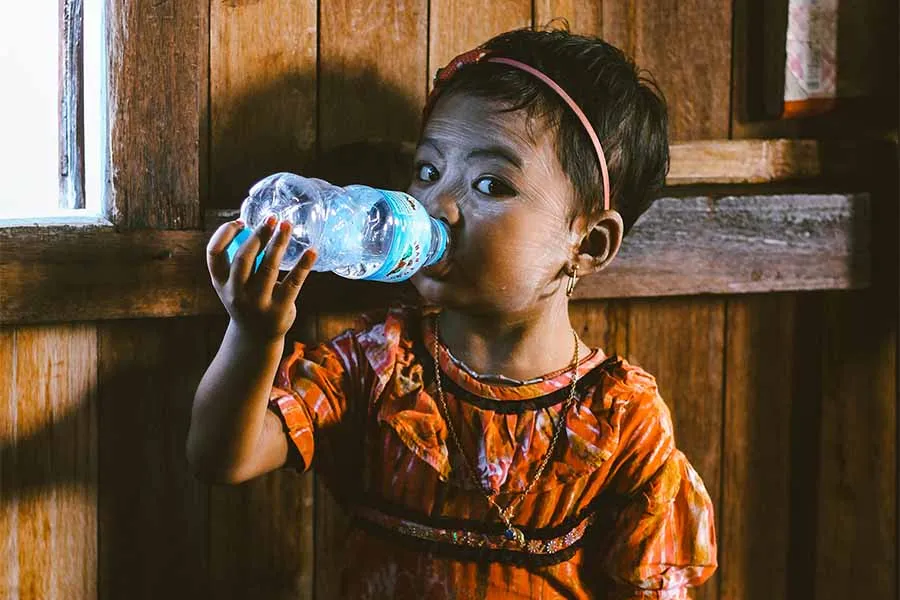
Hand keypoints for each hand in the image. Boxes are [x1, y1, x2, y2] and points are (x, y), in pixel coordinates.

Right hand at [206, 216, 316, 340]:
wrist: (255, 337)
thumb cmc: (246, 299)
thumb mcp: (233, 284)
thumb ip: (240, 261)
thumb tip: (259, 226)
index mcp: (221, 283)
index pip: (214, 254)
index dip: (224, 233)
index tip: (241, 221)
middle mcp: (237, 293)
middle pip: (244, 258)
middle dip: (258, 235)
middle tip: (272, 218)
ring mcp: (258, 302)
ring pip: (269, 267)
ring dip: (279, 242)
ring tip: (288, 225)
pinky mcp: (280, 309)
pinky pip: (293, 282)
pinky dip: (303, 264)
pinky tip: (312, 250)